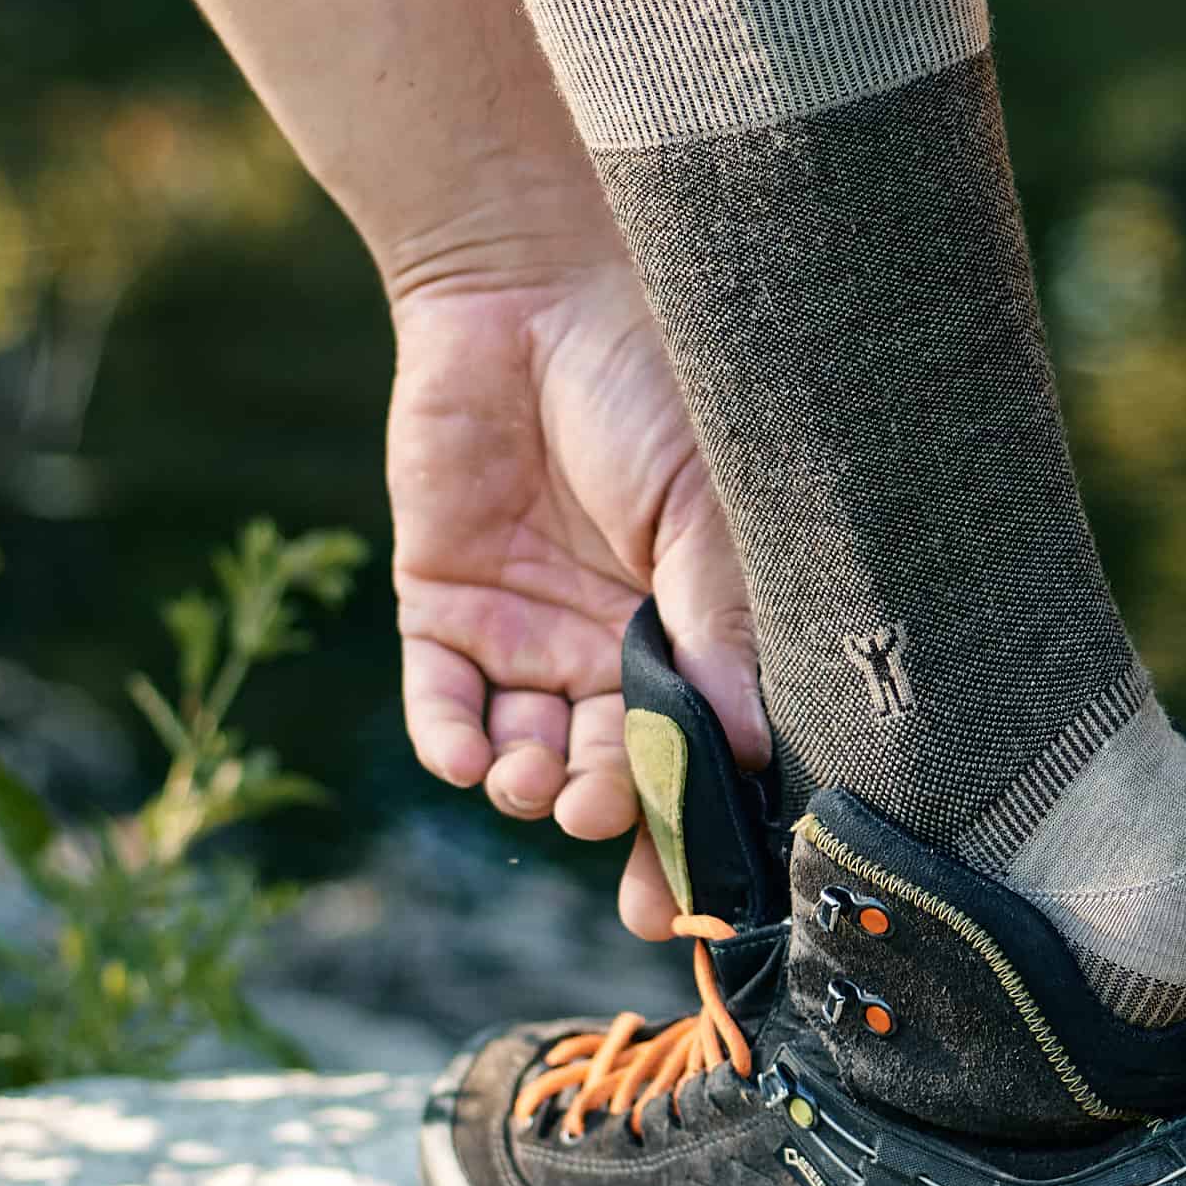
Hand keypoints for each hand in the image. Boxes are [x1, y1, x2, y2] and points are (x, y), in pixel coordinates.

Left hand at [383, 272, 764, 934]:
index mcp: (695, 630)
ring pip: (526, 754)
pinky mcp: (442, 607)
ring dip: (528, 785)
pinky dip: (451, 743)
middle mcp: (612, 649)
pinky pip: (441, 706)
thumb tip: (744, 749)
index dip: (694, 828)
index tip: (691, 893)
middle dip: (607, 810)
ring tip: (533, 779)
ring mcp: (526, 634)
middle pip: (612, 771)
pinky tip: (469, 756)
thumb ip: (717, 623)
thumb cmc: (649, 384)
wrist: (530, 292)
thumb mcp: (707, 507)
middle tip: (602, 807)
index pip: (699, 752)